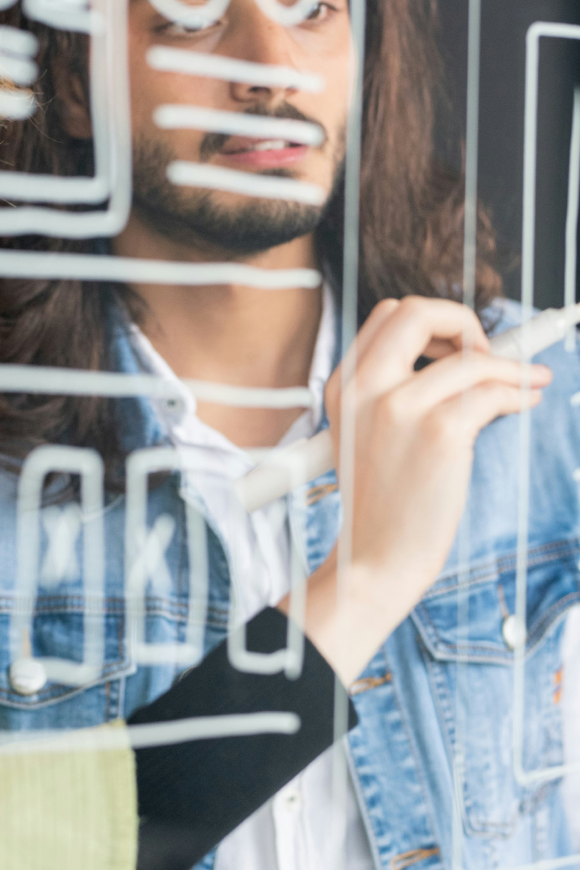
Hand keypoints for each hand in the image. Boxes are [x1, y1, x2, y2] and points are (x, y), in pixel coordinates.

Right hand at [289, 296, 550, 684]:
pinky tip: (524, 403)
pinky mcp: (439, 432)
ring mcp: (400, 408)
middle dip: (463, 320)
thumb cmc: (382, 501)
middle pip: (417, 311)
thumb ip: (392, 388)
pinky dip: (518, 393)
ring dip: (509, 366)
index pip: (388, 314)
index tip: (457, 346)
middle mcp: (365, 387)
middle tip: (484, 351)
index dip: (432, 320)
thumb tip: (461, 354)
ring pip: (469, 357)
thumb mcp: (365, 432)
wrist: (375, 558)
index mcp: (344, 384)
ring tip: (525, 382)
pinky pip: (492, 392)